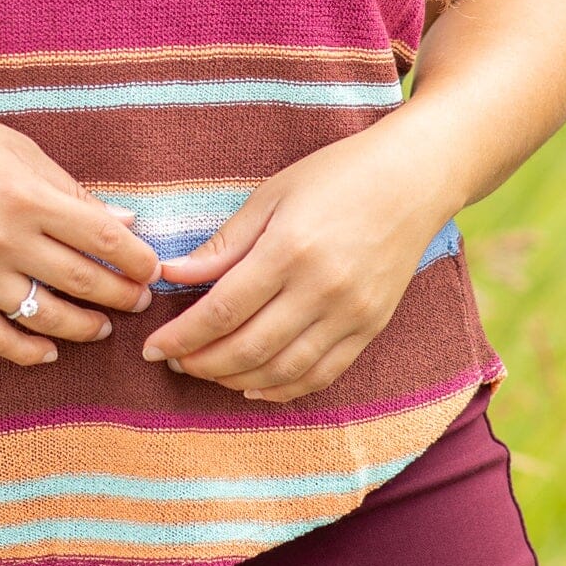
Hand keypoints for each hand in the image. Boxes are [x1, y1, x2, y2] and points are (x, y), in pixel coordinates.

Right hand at [0, 101, 158, 365]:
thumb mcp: (18, 149)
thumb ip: (71, 190)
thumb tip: (125, 222)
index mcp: (27, 195)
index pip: (104, 238)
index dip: (137, 260)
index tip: (152, 269)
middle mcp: (4, 239)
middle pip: (83, 281)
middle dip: (121, 296)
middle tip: (138, 301)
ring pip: (46, 316)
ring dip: (85, 327)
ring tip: (101, 326)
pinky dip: (29, 351)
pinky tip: (50, 351)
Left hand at [139, 124, 454, 400]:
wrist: (412, 180)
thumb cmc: (335, 176)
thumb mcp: (271, 195)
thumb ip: (224, 244)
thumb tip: (172, 273)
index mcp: (289, 250)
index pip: (223, 310)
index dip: (182, 336)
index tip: (152, 348)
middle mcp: (322, 289)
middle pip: (248, 348)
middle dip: (201, 363)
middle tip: (173, 362)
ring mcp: (351, 314)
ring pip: (283, 370)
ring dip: (236, 380)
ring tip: (206, 372)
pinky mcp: (371, 328)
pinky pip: (322, 374)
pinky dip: (284, 388)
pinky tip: (254, 386)